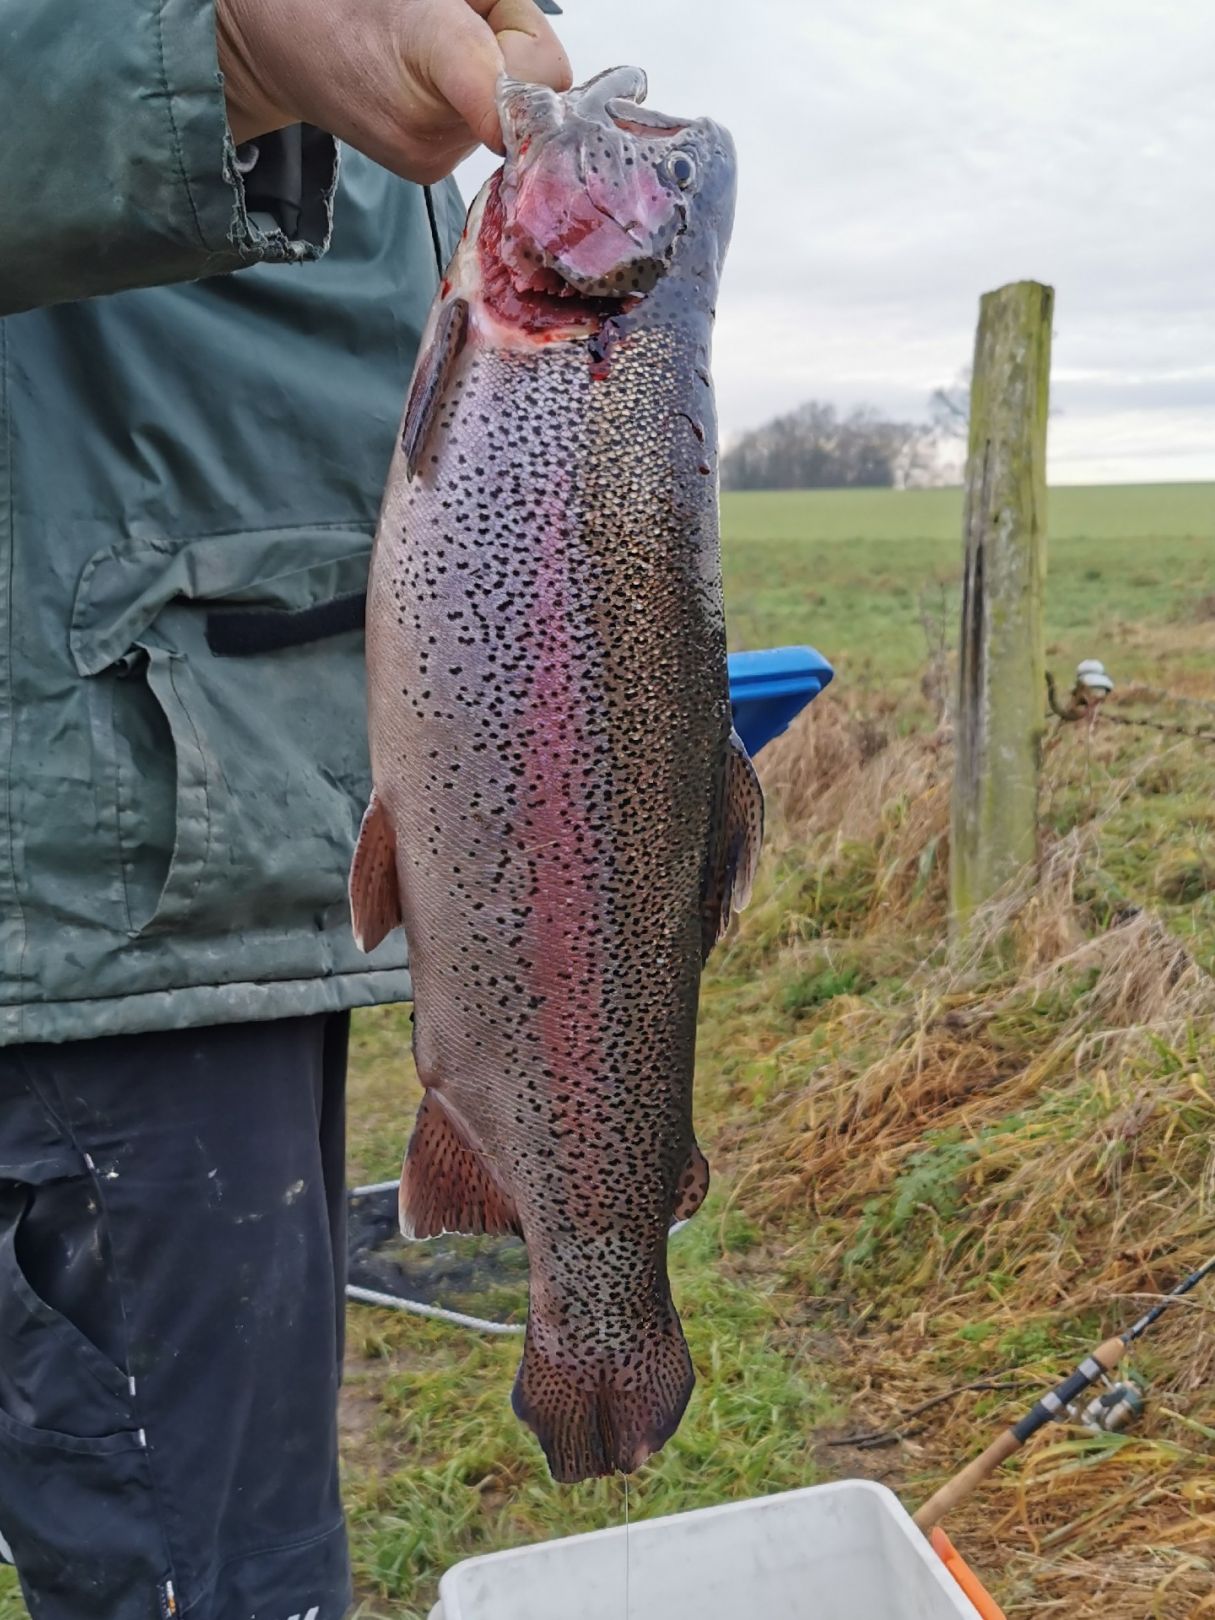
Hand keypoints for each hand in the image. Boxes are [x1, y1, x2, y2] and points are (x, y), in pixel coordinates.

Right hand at [216, 0, 571, 183]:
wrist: (280, 34)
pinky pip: (484, 130)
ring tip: (431, 47)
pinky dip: (472, 98)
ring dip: (493, 71)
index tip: (518, 41)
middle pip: (536, 90)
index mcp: (438, 47)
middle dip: (514, 43)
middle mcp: (435, 122)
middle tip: (461, 14)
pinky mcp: (426, 170)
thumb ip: (499, 4)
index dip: (538, 53)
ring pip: (512, 111)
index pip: (530, 82)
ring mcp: (430, 157)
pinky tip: (424, 78)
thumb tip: (542, 60)